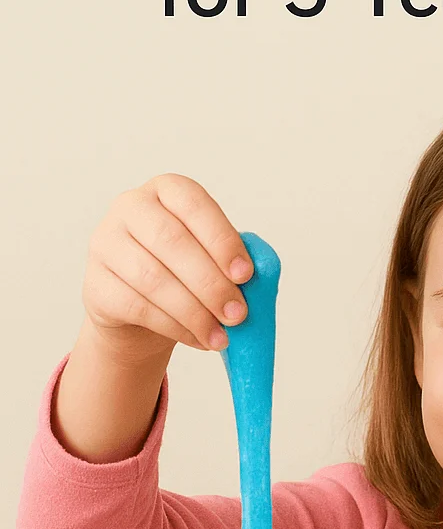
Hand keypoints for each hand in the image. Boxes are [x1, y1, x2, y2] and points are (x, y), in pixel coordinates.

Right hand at [83, 174, 251, 362]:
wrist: (142, 309)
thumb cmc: (186, 274)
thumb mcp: (212, 258)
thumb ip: (233, 261)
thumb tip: (260, 279)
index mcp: (167, 190)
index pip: (193, 204)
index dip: (221, 239)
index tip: (246, 275)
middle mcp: (131, 207)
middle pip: (171, 241)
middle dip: (210, 283)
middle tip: (238, 314)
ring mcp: (106, 243)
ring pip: (152, 278)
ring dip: (194, 312)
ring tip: (222, 337)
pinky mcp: (95, 284)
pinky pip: (137, 307)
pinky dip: (175, 328)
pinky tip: (199, 339)